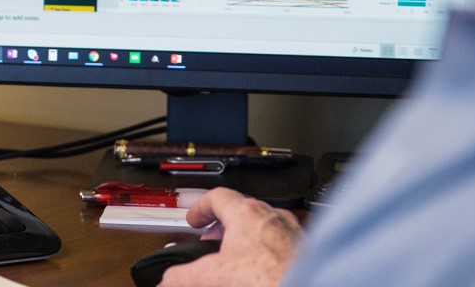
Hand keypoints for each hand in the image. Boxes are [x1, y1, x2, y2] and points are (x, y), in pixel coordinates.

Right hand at [158, 188, 302, 286]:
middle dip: (223, 226)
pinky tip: (262, 271)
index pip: (218, 196)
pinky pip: (282, 243)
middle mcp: (272, 217)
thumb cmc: (271, 277)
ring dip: (247, 238)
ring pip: (264, 226)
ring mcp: (292, 233)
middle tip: (212, 240)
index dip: (201, 207)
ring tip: (237, 258)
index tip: (194, 218)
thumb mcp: (214, 276)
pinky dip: (268, 252)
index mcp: (247, 213)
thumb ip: (184, 276)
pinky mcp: (306, 251)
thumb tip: (168, 280)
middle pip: (241, 210)